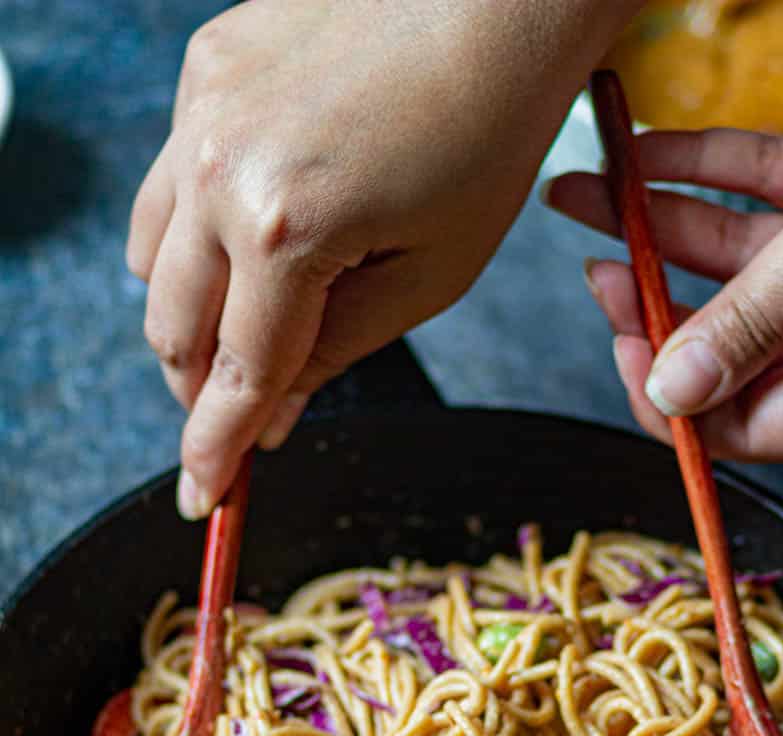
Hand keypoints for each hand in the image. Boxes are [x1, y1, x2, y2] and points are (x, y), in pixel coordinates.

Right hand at [128, 0, 639, 517]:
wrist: (492, 0)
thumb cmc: (485, 136)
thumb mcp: (430, 277)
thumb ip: (336, 351)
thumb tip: (275, 414)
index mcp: (284, 232)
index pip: (236, 374)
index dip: (217, 449)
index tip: (202, 499)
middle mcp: (220, 171)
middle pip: (173, 326)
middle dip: (200, 388)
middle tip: (236, 419)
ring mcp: (201, 112)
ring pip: (150, 257)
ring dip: (187, 315)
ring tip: (243, 333)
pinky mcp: (204, 69)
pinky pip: (170, 180)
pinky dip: (197, 229)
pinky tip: (247, 237)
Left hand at [543, 17, 782, 460]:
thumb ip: (752, 321)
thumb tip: (670, 395)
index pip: (753, 425)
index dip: (679, 398)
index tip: (624, 344)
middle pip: (734, 342)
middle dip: (658, 302)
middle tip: (599, 269)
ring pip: (738, 263)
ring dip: (662, 227)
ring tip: (588, 192)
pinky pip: (764, 202)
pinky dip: (710, 176)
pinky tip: (647, 155)